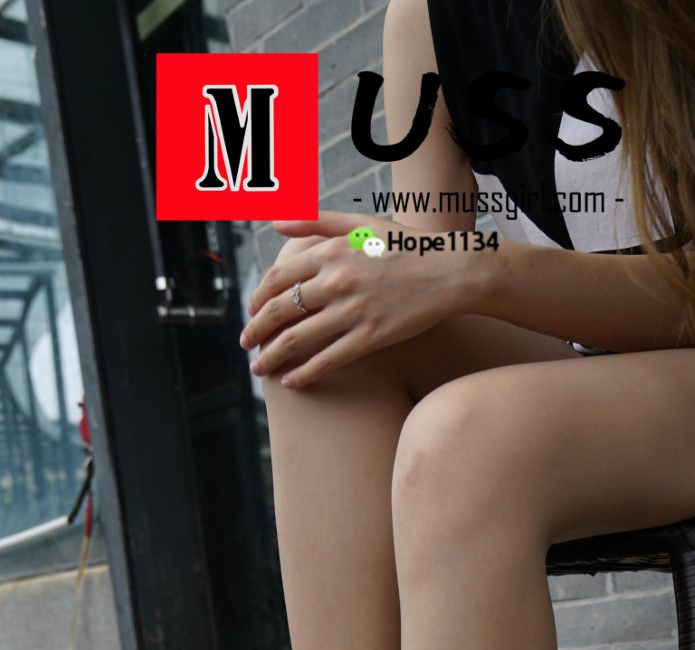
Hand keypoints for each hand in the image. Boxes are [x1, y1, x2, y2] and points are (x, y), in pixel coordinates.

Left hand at [239, 211, 479, 386]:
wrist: (449, 270)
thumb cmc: (405, 245)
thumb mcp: (359, 224)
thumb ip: (315, 221)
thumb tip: (274, 222)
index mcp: (330, 252)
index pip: (277, 279)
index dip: (258, 298)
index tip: (252, 312)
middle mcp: (336, 281)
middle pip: (280, 310)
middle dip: (255, 330)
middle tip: (245, 344)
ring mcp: (352, 311)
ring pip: (297, 339)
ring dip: (271, 356)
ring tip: (259, 368)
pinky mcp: (370, 337)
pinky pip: (327, 360)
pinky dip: (304, 373)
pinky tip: (291, 383)